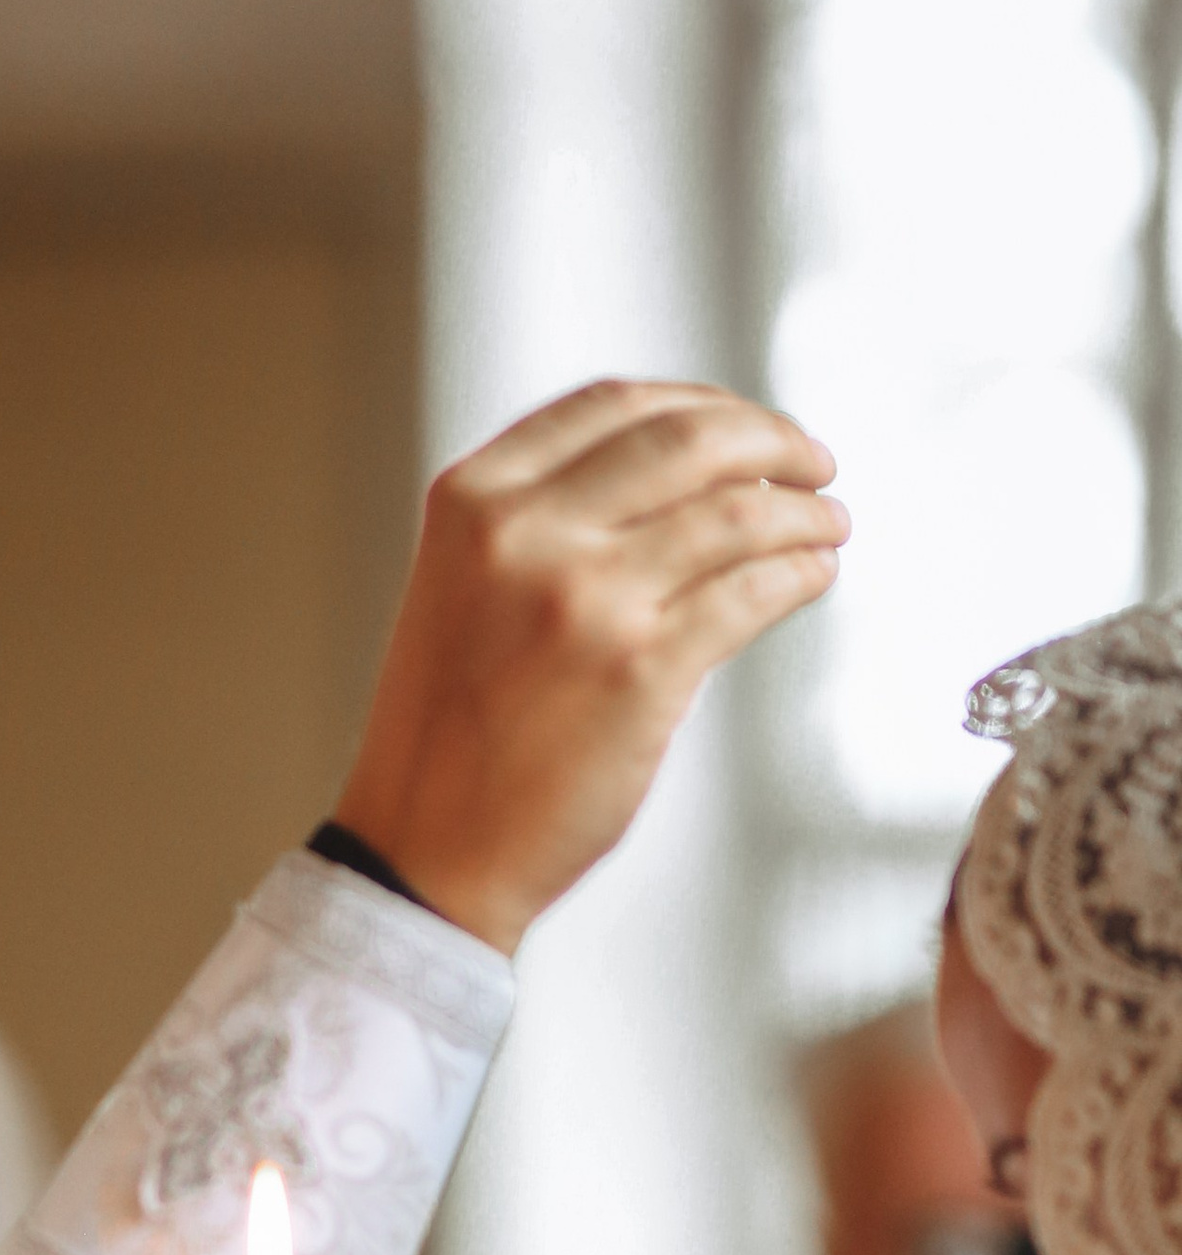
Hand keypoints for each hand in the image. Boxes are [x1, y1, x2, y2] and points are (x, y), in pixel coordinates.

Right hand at [336, 382, 844, 953]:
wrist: (427, 851)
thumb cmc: (450, 731)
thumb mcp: (461, 586)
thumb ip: (539, 520)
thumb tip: (682, 472)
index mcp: (473, 500)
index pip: (614, 406)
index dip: (702, 404)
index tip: (747, 425)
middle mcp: (525, 534)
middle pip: (689, 441)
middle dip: (773, 441)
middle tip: (814, 464)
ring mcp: (586, 600)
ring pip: (738, 514)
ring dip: (805, 513)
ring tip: (827, 525)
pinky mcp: (642, 672)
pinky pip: (753, 593)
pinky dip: (801, 573)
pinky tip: (812, 576)